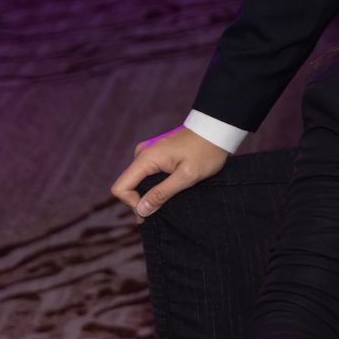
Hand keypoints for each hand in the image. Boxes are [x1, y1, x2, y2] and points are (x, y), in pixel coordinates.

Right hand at [110, 126, 228, 221]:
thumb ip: (162, 193)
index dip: (132, 204)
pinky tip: (170, 188)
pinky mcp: (157, 153)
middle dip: (141, 200)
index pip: (120, 188)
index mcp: (146, 158)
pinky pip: (147, 174)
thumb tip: (141, 210)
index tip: (153, 210)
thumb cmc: (206, 151)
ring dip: (149, 193)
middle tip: (163, 209)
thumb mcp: (187, 176)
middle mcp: (142, 153)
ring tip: (169, 199)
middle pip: (128, 185)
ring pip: (138, 180)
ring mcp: (149, 152)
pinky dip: (154, 184)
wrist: (217, 128)